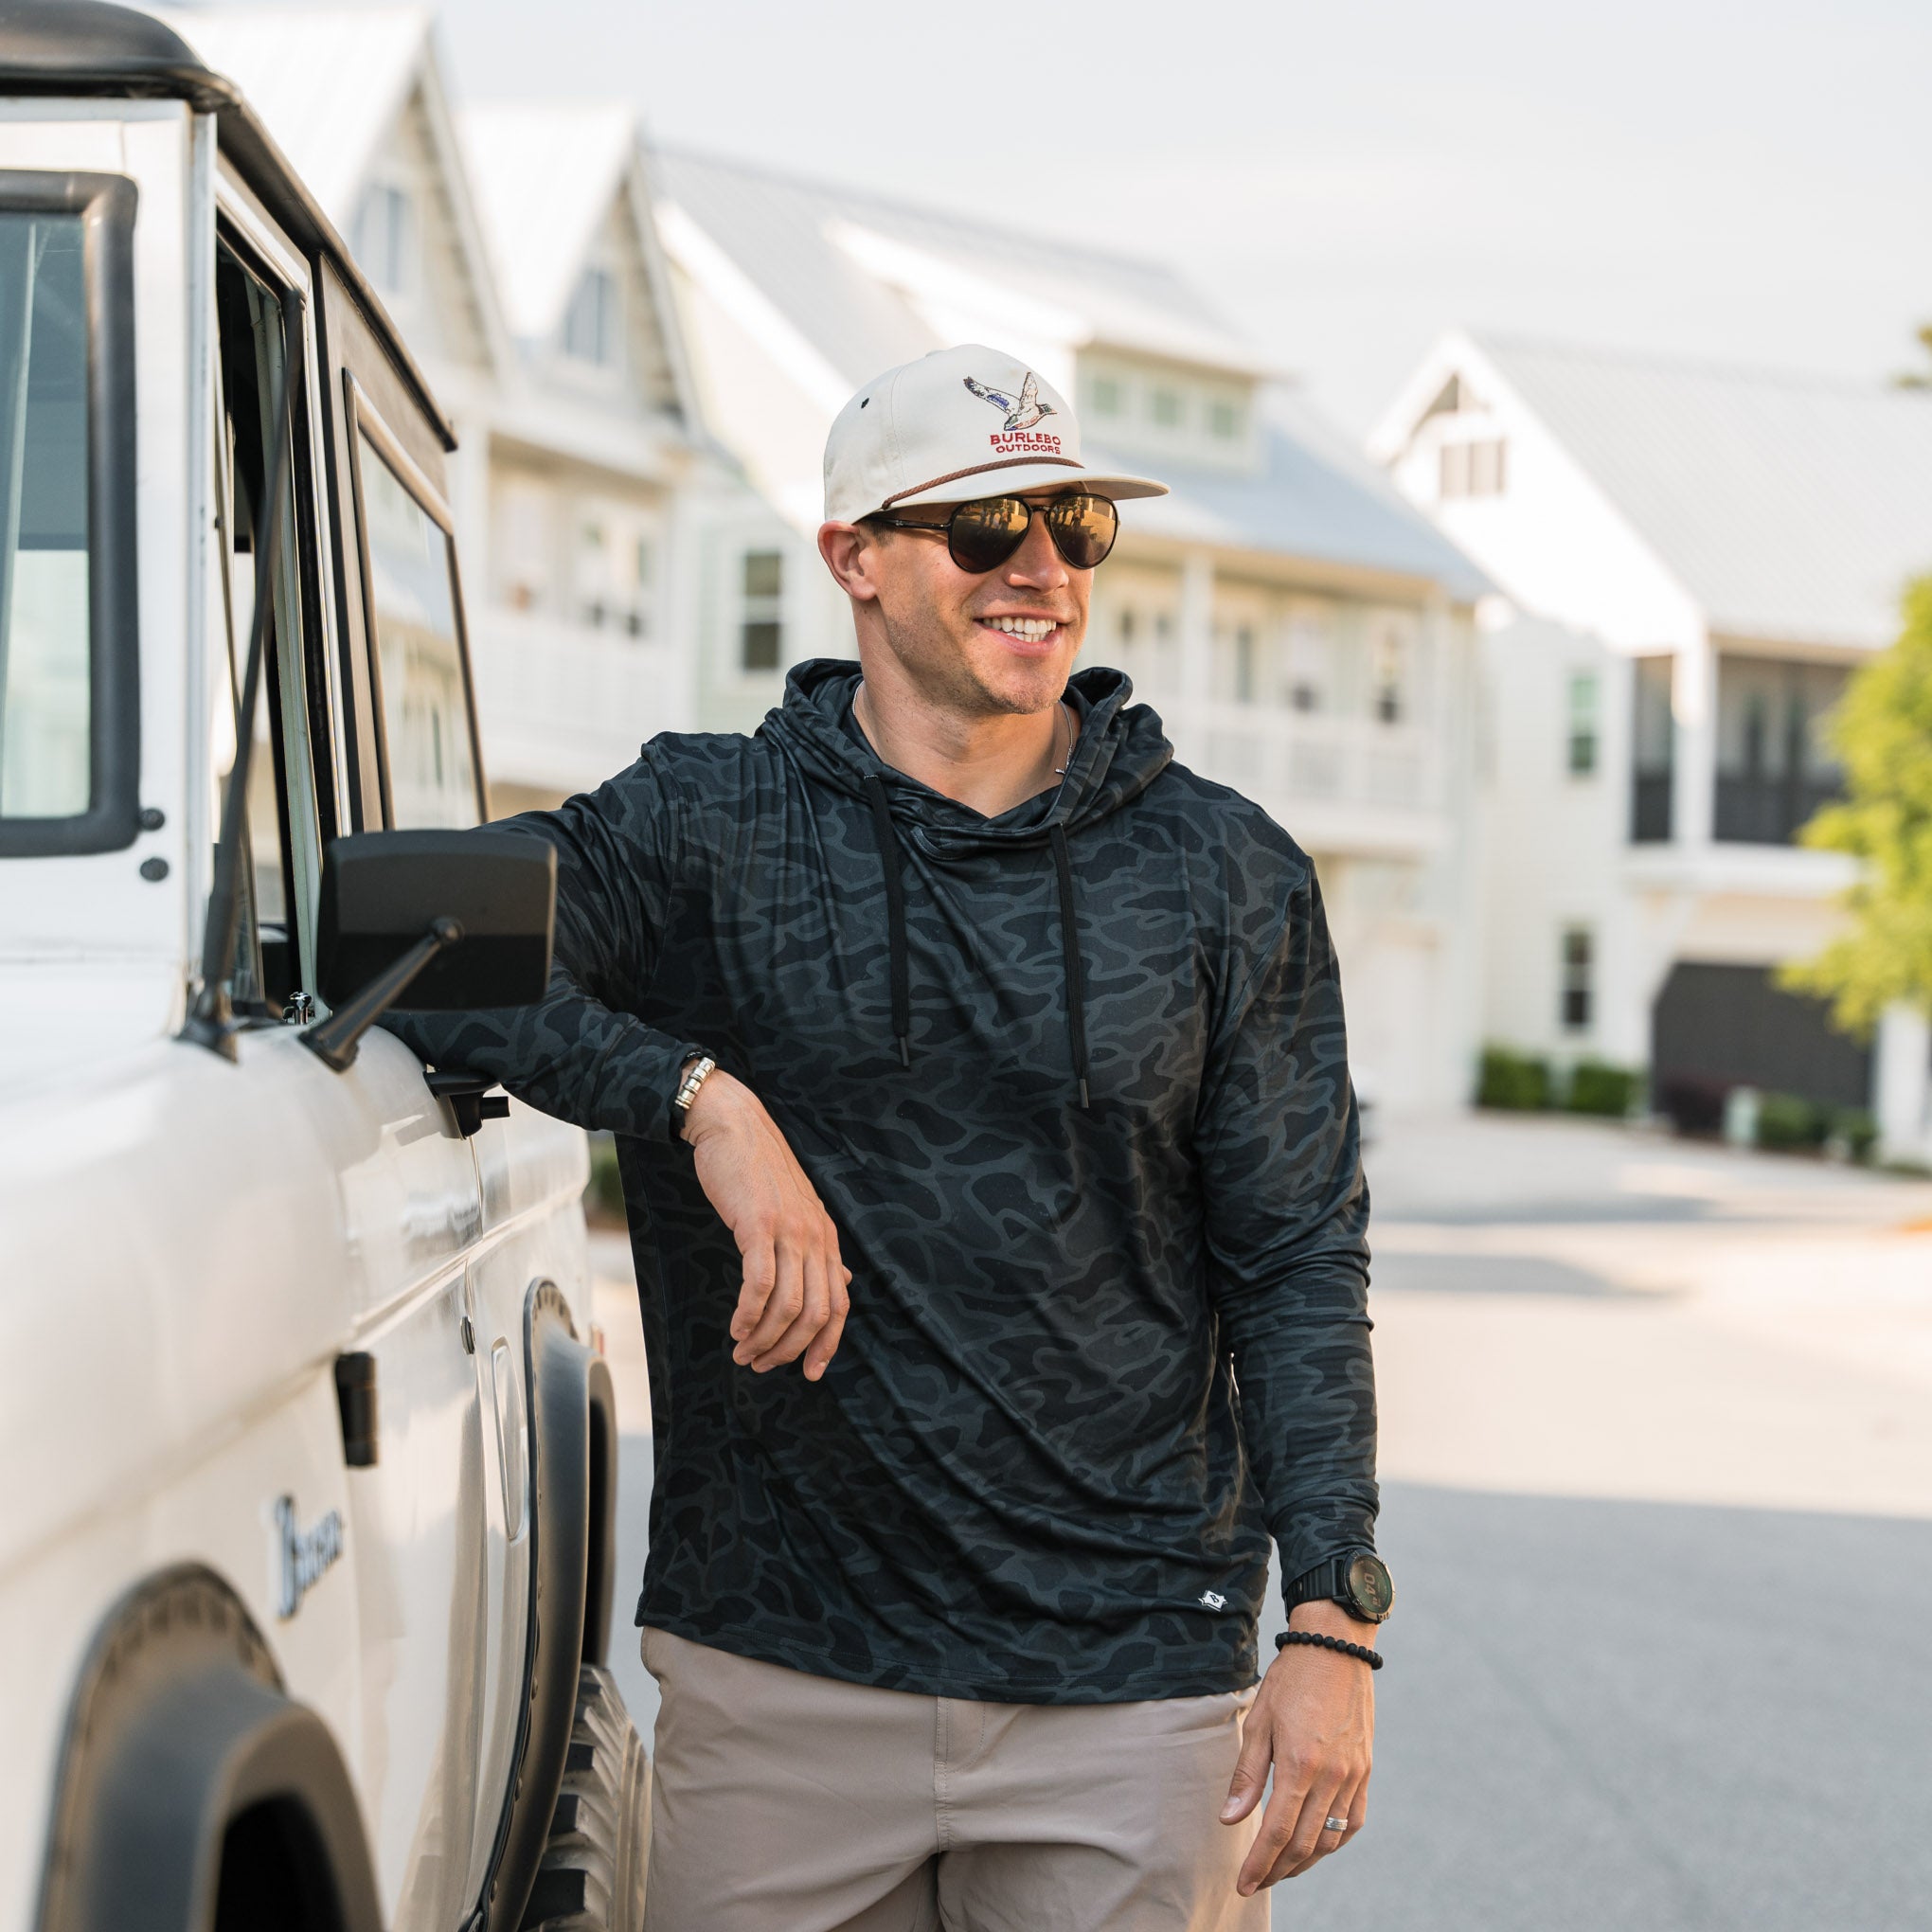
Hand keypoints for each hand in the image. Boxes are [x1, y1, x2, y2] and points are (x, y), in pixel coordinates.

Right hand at [680, 1067, 851, 1379]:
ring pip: (788, 1304)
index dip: (827, 1344)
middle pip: (816, 1312)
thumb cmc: (758, 1171)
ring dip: (765, 1338)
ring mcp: (789, 1230)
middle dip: (790, 1350)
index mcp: (825, 1237)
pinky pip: (759, 1282)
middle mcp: (815, 1236)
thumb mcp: (798, 1210)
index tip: (810, 1373)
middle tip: (761, 1365)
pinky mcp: (758, 1223)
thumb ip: (818, 1249)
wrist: (734, 1124)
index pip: (839, 1304)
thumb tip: (841, 1282)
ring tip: (743, 1352)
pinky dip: (749, 1314)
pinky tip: (736, 1328)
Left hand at [1220, 1602, 1376, 1893]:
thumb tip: (1230, 1819)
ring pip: (1331, 1840)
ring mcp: (1353, 1776)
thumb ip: (1247, 1775)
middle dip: (1279, 1870)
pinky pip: (1354, 1822)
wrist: (1334, 1648)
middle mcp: (1332, 1778)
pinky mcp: (1366, 1770)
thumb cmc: (1290, 1681)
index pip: (1279, 1833)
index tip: (1244, 1884)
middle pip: (1306, 1845)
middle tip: (1257, 1881)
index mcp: (1300, 1765)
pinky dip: (1336, 1842)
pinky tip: (1318, 1846)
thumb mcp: (1258, 1721)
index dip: (1260, 1865)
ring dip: (1306, 1861)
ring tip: (1282, 1868)